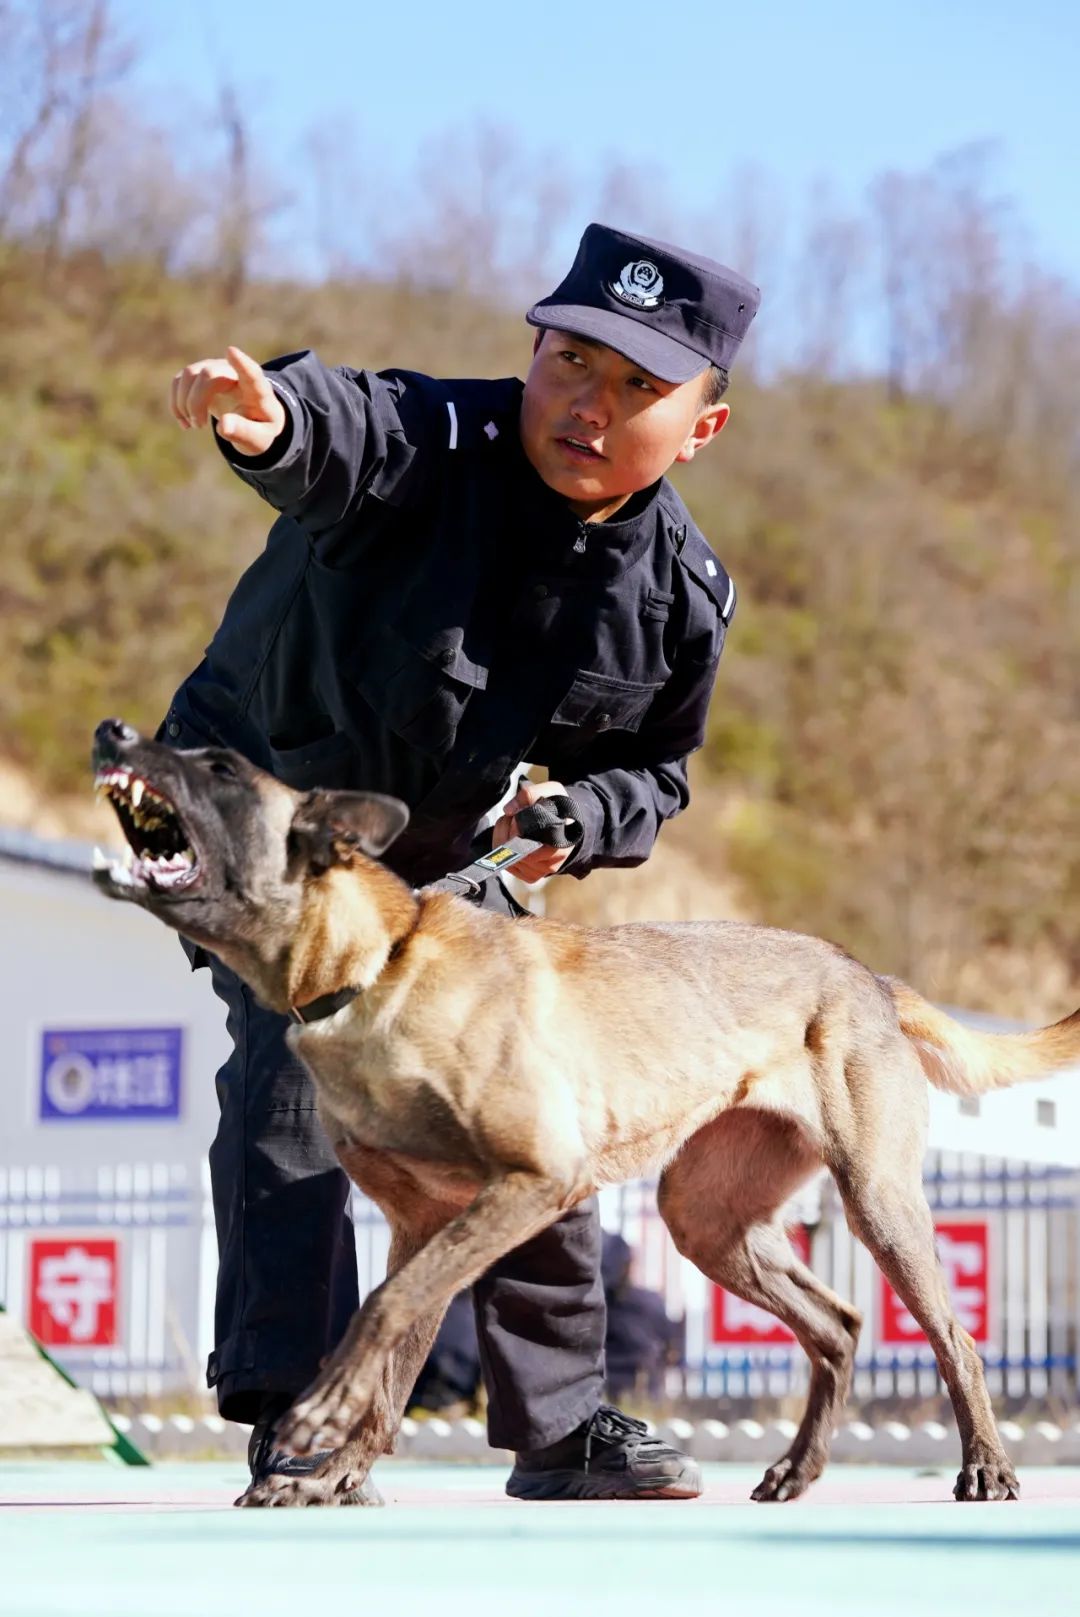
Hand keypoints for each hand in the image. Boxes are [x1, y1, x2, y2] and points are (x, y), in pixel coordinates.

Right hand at [170, 345, 285, 455]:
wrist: (252, 417)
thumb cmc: (257, 427)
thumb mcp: (258, 438)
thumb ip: (244, 433)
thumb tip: (223, 425)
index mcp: (257, 390)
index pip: (251, 373)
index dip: (241, 363)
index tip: (231, 351)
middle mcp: (235, 372)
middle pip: (208, 374)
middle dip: (196, 401)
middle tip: (199, 426)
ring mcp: (217, 369)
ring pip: (190, 374)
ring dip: (184, 402)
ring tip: (194, 426)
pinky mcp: (201, 373)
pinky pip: (180, 380)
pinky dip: (177, 403)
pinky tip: (186, 423)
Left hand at [491, 779, 575, 883]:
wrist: (566, 824)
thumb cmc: (558, 807)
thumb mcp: (550, 791)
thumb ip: (530, 794)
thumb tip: (509, 810)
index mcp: (562, 842)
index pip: (531, 844)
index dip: (517, 829)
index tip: (515, 816)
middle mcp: (553, 863)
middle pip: (517, 853)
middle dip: (507, 831)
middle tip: (512, 817)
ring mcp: (542, 872)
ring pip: (510, 860)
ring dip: (503, 839)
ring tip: (512, 825)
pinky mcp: (531, 876)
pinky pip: (509, 867)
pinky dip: (504, 851)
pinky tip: (510, 837)